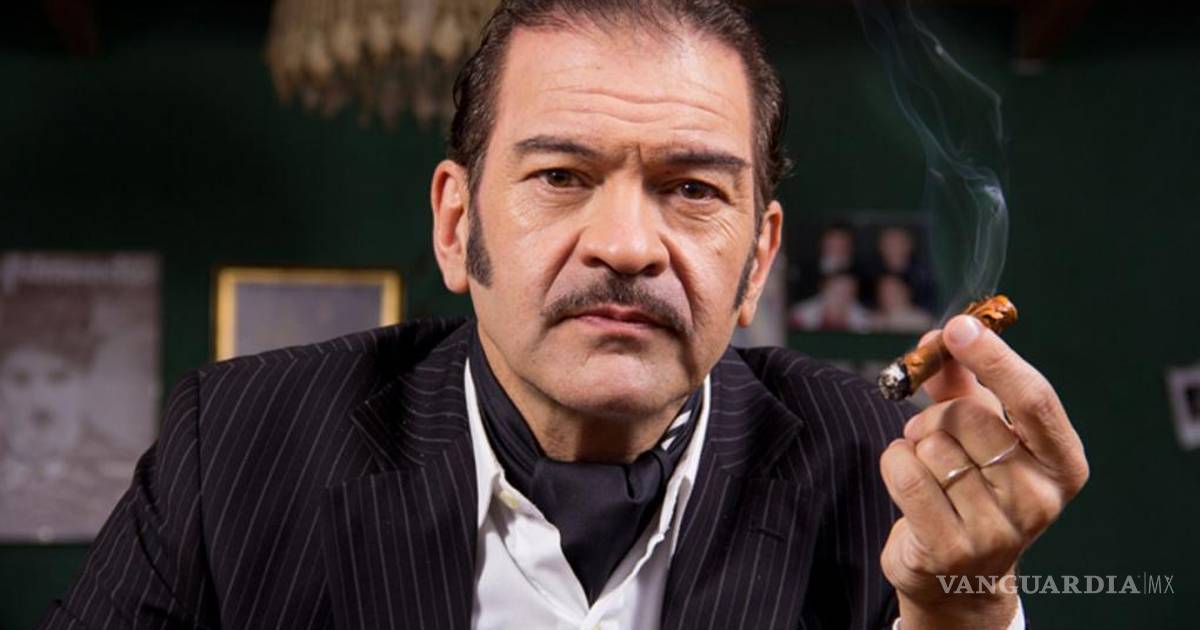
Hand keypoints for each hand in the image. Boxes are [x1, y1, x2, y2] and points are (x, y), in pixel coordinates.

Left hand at [878, 315, 1089, 628]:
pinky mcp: (950, 549)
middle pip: (970, 418)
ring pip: (932, 446)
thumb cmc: (972, 488)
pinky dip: (893, 462)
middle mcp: (1039, 499)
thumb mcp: (978, 432)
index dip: (995, 358)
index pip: (1033, 400)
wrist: (960, 578)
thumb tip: (937, 337)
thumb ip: (960, 382)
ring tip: (927, 468)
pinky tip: (906, 480)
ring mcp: (998, 530)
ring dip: (914, 444)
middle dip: (937, 415)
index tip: (959, 327)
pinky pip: (905, 473)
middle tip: (932, 434)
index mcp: (1062, 464)